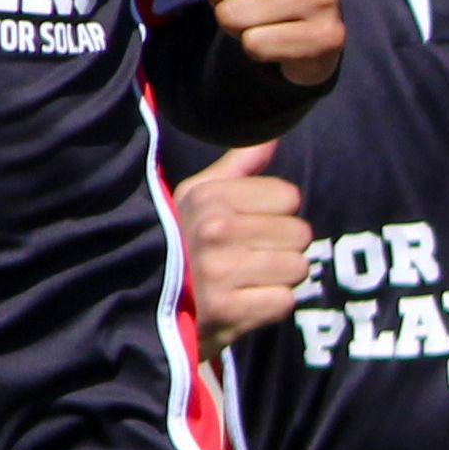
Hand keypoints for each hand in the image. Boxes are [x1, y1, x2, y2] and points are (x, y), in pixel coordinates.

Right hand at [176, 141, 310, 354]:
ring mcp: (219, 273)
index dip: (276, 213)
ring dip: (279, 278)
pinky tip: (244, 303)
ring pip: (297, 267)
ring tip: (247, 280)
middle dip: (282, 247)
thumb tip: (272, 137)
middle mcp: (214, 231)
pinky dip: (270, 306)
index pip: (289, 196)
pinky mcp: (227, 312)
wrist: (148, 308)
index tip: (251, 226)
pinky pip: (285, 301)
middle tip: (250, 258)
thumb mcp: (196, 199)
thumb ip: (238, 167)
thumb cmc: (182, 245)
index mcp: (208, 198)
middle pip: (299, 233)